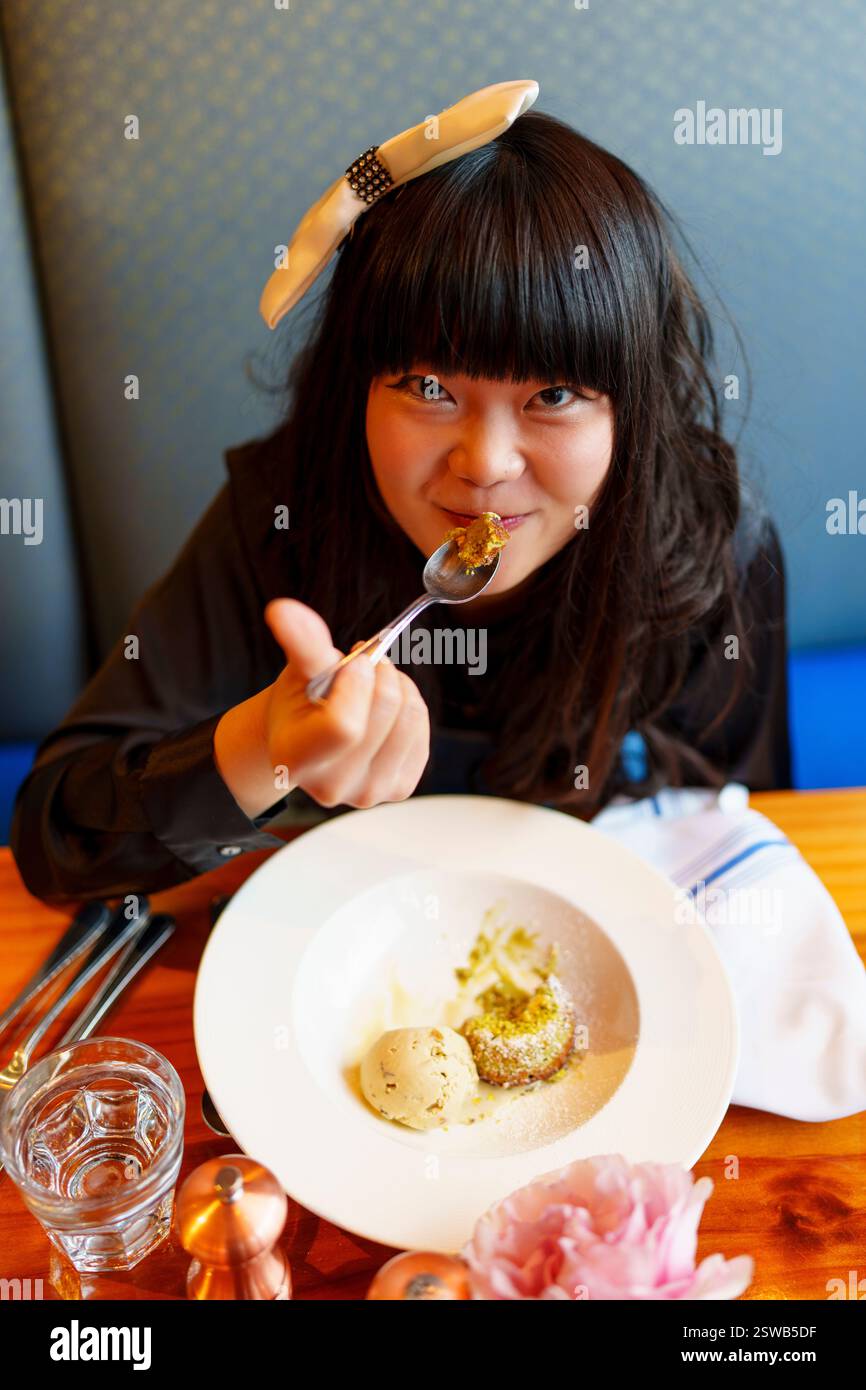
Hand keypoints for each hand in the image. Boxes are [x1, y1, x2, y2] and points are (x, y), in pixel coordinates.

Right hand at [262, 598, 429, 808]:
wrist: (312, 734)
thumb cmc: (303, 701)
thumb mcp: (300, 669)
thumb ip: (300, 642)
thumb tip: (284, 611)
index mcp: (295, 760)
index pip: (344, 726)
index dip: (357, 682)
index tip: (352, 662)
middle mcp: (331, 787)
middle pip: (384, 714)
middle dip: (380, 673)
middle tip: (363, 667)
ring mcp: (368, 792)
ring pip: (409, 718)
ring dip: (398, 685)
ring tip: (374, 684)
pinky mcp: (399, 788)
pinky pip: (422, 730)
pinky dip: (411, 705)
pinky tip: (387, 708)